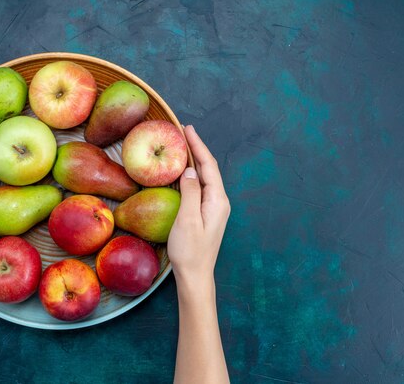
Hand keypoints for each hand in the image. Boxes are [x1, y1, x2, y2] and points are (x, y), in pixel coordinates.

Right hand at [168, 125, 230, 288]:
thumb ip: (190, 192)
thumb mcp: (187, 219)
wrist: (195, 276)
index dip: (198, 145)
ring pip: (205, 177)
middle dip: (197, 148)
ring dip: (196, 160)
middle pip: (209, 169)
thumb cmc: (190, 251)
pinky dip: (193, 174)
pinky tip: (184, 171)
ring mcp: (214, 208)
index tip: (187, 128)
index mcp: (217, 200)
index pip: (208, 165)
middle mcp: (220, 202)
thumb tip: (191, 169)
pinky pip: (201, 187)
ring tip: (183, 145)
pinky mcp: (207, 214)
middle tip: (183, 131)